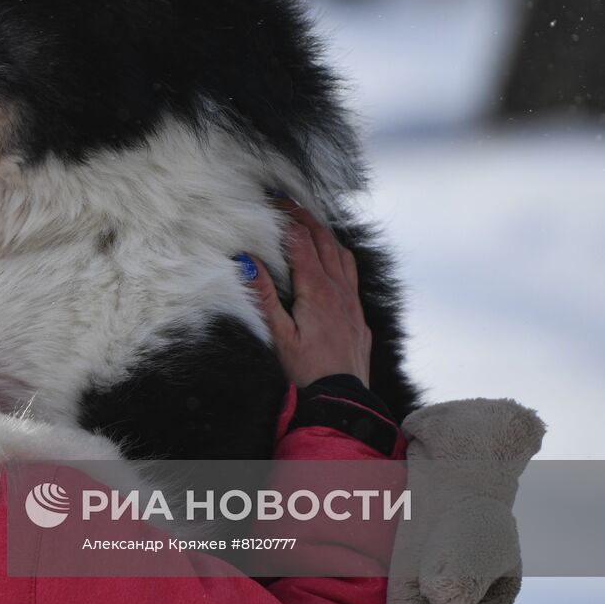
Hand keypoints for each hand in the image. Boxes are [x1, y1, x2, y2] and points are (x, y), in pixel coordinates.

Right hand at [243, 202, 371, 387]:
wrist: (342, 402)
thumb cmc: (306, 373)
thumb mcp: (278, 335)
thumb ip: (263, 295)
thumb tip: (247, 261)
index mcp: (317, 291)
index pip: (301, 241)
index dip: (286, 218)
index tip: (271, 202)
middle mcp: (339, 291)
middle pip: (324, 241)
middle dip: (305, 218)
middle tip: (287, 202)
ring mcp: (352, 303)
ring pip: (342, 255)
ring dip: (325, 234)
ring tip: (309, 223)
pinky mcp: (358, 318)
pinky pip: (351, 275)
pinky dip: (338, 257)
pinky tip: (332, 262)